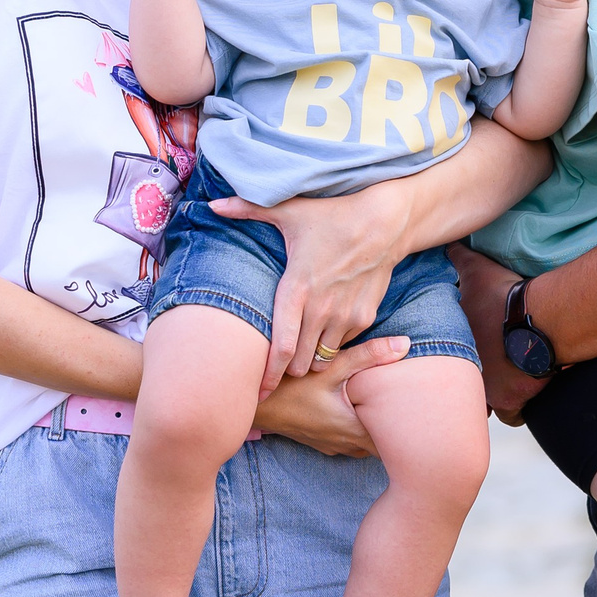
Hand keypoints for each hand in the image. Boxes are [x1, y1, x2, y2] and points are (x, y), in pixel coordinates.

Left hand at [213, 185, 408, 393]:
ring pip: (322, 359)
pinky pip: (343, 344)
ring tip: (303, 350)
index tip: (257, 392)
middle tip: (280, 365)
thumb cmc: (333, 216)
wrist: (385, 222)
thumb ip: (247, 210)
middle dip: (289, 368)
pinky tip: (327, 328)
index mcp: (296, 289)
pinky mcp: (364, 317)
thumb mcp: (290, 211)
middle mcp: (321, 308)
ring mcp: (345, 316)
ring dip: (312, 359)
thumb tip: (212, 205)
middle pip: (300, 363)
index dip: (267, 375)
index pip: (281, 347)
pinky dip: (333, 343)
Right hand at [249, 336, 409, 455]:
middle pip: (379, 444)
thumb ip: (369, 355)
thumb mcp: (332, 366)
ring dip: (372, 432)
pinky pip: (346, 442)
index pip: (391, 440)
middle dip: (392, 430)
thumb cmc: (292, 386)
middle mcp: (344, 443)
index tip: (416, 411)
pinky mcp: (317, 441)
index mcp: (354, 429)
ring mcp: (330, 445)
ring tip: (384, 410)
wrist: (253, 405)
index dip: (406, 428)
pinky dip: (355, 431)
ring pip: (362, 445)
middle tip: (407, 409)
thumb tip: (405, 344)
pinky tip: (355, 411)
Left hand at [450, 244, 548, 420]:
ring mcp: (488, 390)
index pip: (437, 361)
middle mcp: (464, 372)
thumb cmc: (506, 297)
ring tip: (499, 388)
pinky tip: (522, 397)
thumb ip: (459, 258)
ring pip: (482, 407)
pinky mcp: (513, 400)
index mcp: (452, 345)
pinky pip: (511, 416)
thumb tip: (448, 242)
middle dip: (464, 384)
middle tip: (476, 373)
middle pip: (457, 388)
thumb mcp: (477, 270)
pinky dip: (518, 408)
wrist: (540, 319)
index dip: (445, 358)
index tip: (456, 354)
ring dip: (490, 399)